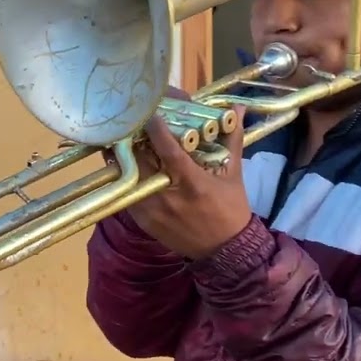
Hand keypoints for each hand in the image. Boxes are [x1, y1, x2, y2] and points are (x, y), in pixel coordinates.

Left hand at [117, 86, 252, 259]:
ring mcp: (152, 211)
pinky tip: (125, 164)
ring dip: (125, 158)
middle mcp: (168, 197)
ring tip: (123, 140)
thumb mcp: (233, 174)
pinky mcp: (143, 221)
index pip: (170, 152)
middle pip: (141, 162)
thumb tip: (237, 109)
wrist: (225, 251)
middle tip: (131, 123)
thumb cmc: (231, 208)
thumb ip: (231, 139)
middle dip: (134, 140)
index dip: (157, 131)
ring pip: (129, 177)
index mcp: (193, 183)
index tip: (150, 114)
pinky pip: (128, 193)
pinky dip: (126, 178)